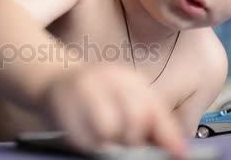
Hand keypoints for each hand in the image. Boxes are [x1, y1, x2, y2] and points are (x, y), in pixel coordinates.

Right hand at [40, 64, 185, 156]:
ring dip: (111, 141)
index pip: (154, 108)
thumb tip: (176, 147)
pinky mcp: (63, 108)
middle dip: (135, 138)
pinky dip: (91, 144)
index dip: (168, 134)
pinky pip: (85, 139)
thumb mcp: (124, 95)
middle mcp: (106, 80)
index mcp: (126, 78)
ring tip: (105, 136)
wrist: (52, 79)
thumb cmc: (94, 93)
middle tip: (127, 141)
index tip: (178, 154)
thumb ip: (151, 116)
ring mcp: (83, 92)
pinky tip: (88, 135)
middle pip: (135, 118)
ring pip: (110, 129)